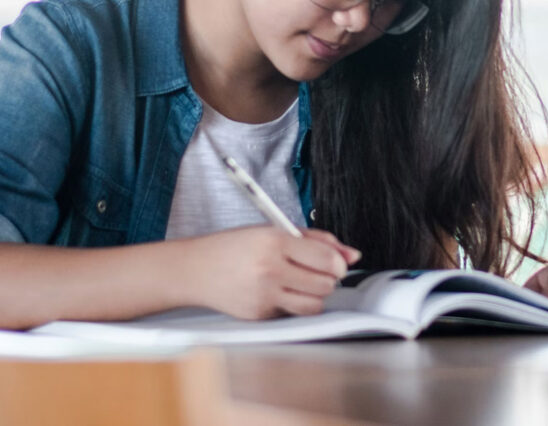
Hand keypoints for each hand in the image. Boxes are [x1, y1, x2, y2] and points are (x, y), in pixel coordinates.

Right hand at [183, 226, 361, 319]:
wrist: (195, 270)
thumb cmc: (234, 247)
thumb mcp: (272, 231)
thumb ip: (315, 240)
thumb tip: (352, 255)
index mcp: (274, 241)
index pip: (326, 258)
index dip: (338, 263)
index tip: (336, 263)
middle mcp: (269, 269)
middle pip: (325, 284)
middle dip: (327, 278)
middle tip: (315, 271)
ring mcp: (264, 295)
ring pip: (314, 304)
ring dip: (315, 295)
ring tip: (300, 283)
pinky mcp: (259, 315)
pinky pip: (292, 314)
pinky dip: (292, 304)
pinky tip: (277, 292)